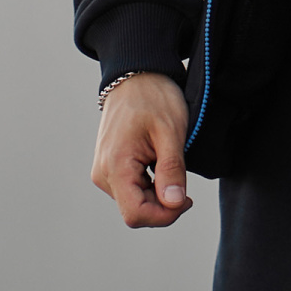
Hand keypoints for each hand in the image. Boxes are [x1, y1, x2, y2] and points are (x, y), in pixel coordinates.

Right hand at [90, 73, 193, 228]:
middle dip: (163, 204)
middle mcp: (103, 174)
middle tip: (184, 181)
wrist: (136, 74)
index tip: (187, 198)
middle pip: (136, 211)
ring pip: (134, 203)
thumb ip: (172, 170)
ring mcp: (104, 171)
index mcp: (114, 166)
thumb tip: (174, 203)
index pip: (136, 215)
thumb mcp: (170, 132)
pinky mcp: (109, 167)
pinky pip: (130, 190)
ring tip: (169, 164)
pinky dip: (150, 186)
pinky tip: (159, 165)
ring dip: (157, 194)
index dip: (165, 215)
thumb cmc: (154, 98)